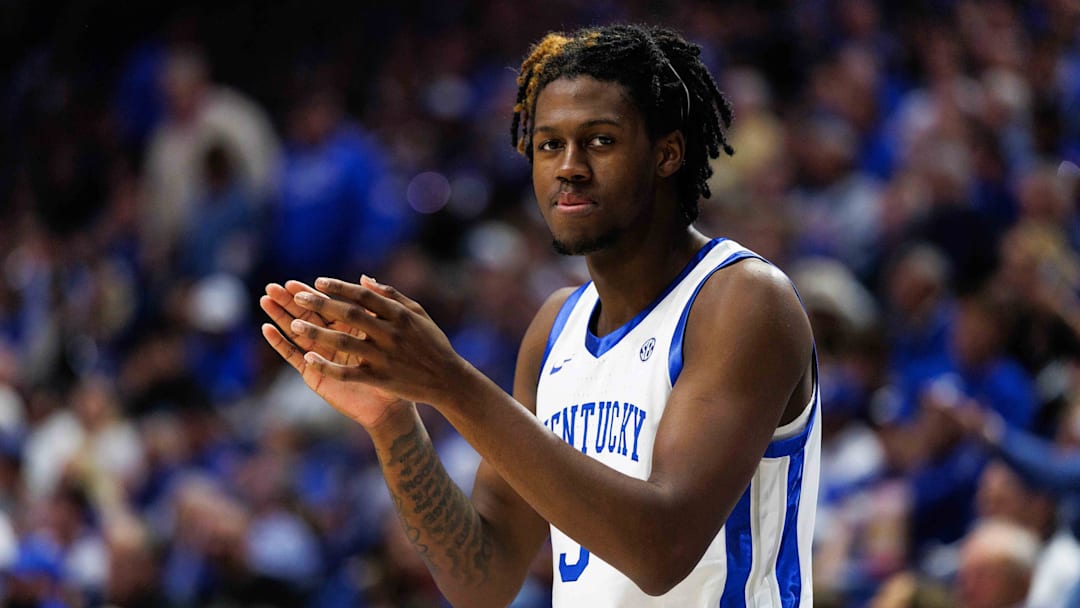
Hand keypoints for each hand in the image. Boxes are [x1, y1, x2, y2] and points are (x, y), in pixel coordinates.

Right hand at [260, 280, 408, 428]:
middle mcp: (333, 340)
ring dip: (281, 317)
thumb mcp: (386, 335)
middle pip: (307, 317)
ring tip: (265, 300)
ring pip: (297, 332)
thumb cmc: (395, 371)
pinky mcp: (315, 374)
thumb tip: (365, 279)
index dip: (310, 295)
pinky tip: (267, 329)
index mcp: (349, 329)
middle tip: (273, 287)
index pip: (326, 307)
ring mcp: (322, 356)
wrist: (391, 406)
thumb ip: (374, 308)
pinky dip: (281, 343)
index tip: (293, 282)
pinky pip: (295, 357)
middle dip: (290, 302)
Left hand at [288, 276, 471, 407]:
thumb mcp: (418, 313)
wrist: (447, 381)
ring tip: (295, 324)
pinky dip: (327, 366)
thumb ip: (392, 295)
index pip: (364, 296)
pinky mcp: (380, 379)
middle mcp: (391, 334)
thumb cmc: (432, 344)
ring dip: (318, 332)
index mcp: (400, 315)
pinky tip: (309, 359)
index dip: (339, 287)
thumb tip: (363, 278)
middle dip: (321, 304)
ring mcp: (384, 357)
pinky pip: (348, 372)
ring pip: (345, 342)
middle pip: (350, 314)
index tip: (317, 282)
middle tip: (296, 296)